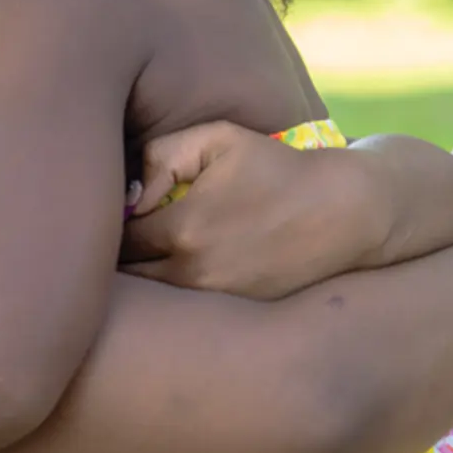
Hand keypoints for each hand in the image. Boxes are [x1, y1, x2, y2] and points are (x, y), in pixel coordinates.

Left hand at [122, 121, 354, 299]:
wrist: (345, 211)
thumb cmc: (277, 166)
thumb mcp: (218, 139)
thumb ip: (160, 155)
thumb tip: (130, 194)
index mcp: (181, 231)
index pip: (115, 239)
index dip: (106, 225)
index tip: (112, 211)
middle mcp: (193, 274)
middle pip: (127, 277)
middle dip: (114, 257)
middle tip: (115, 235)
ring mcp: (216, 301)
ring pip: (153, 299)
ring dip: (141, 279)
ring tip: (141, 254)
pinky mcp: (236, 314)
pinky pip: (185, 310)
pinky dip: (173, 295)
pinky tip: (176, 271)